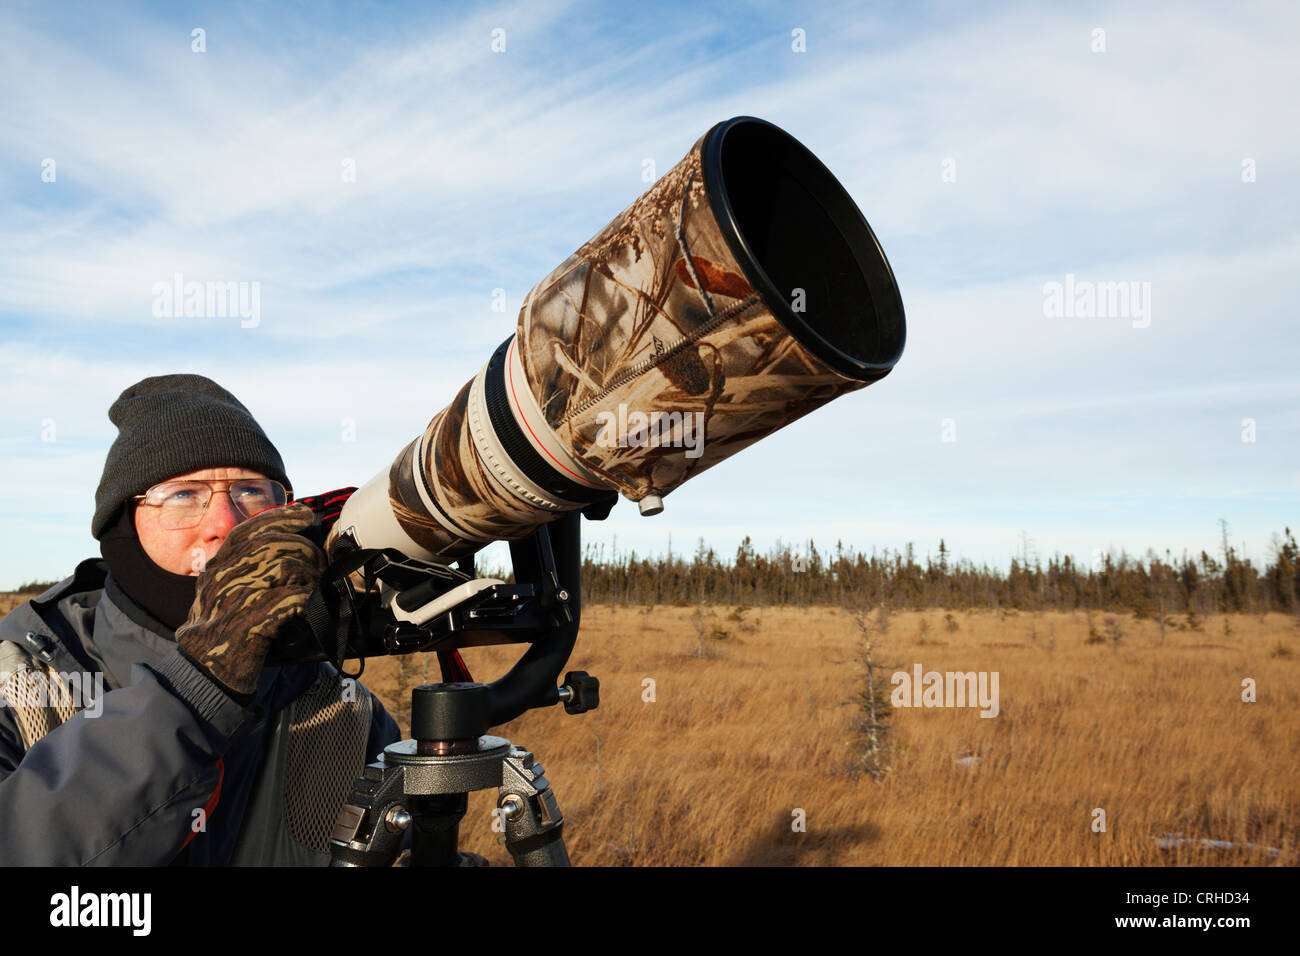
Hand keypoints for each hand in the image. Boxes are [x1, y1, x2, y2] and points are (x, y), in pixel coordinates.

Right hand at [176, 503, 325, 699]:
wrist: (203, 670)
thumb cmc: (221, 629)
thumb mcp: (222, 590)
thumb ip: (243, 568)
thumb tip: (285, 546)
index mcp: (217, 566)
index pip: (250, 529)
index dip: (281, 517)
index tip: (304, 515)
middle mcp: (224, 576)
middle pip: (275, 544)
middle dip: (306, 551)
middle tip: (318, 566)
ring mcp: (237, 597)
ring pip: (287, 566)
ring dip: (310, 576)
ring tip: (316, 588)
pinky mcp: (252, 621)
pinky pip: (292, 598)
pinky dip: (309, 599)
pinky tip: (313, 606)